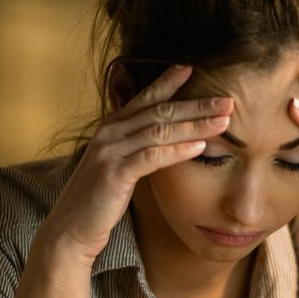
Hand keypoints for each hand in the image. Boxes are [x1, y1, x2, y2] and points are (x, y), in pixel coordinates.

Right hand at [37, 66, 231, 264]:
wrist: (70, 229)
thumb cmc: (99, 200)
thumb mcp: (119, 166)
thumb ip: (138, 148)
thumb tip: (167, 140)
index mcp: (111, 127)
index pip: (145, 98)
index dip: (168, 82)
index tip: (193, 68)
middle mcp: (109, 132)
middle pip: (160, 111)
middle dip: (196, 105)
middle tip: (227, 100)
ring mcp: (109, 151)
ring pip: (159, 130)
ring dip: (195, 125)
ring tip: (224, 121)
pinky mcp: (113, 173)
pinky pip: (152, 156)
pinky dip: (178, 150)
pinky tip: (200, 147)